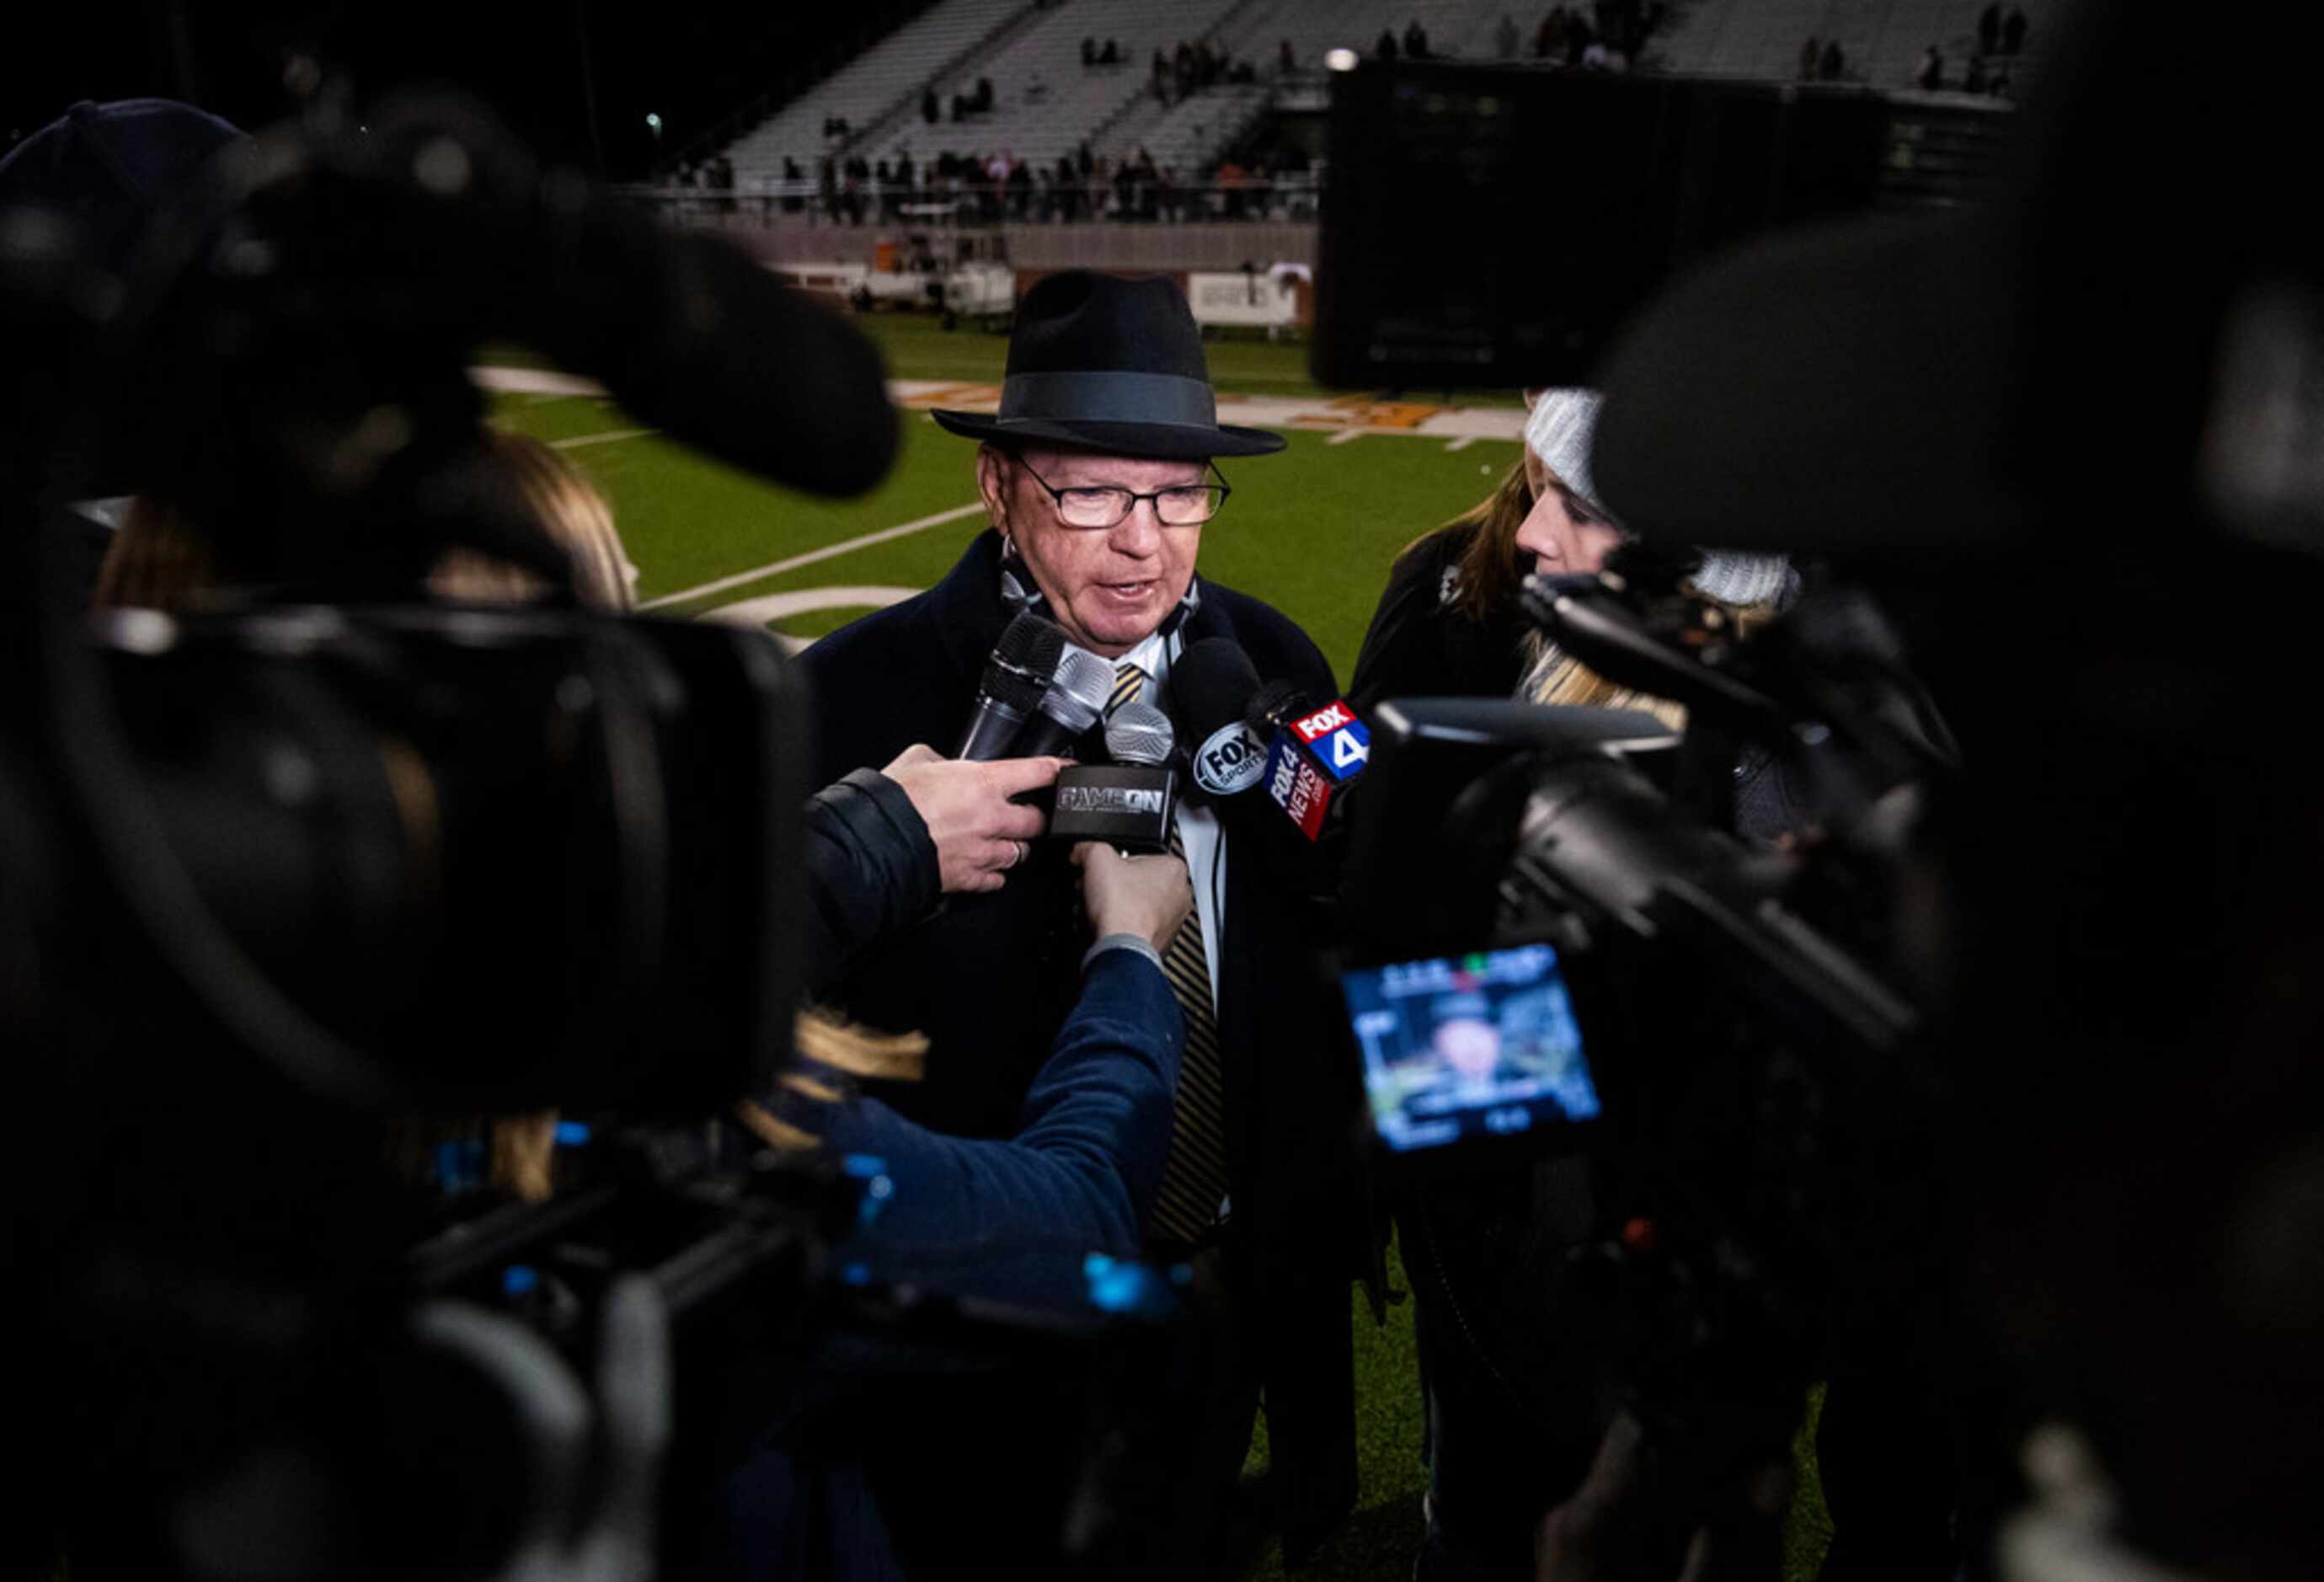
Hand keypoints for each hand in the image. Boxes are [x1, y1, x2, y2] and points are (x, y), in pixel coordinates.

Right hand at [881, 744, 1064, 893]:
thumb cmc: (893, 800)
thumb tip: (947, 766)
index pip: (1039, 772)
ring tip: (1000, 841)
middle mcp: (991, 818)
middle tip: (1026, 814)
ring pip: (1020, 853)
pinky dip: (994, 874)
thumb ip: (943, 761)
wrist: (874, 840)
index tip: (1068, 771)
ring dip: (1014, 847)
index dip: (1059, 770)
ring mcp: (983, 851)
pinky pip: (997, 880)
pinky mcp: (969, 878)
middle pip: (1038, 821)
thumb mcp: (918, 760)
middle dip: (1036, 818)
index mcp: (983, 783)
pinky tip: (985, 866)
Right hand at [1073, 842, 1191, 955]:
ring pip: (1140, 906)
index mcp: (1174, 868)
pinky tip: (1112, 926)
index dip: (1115, 862)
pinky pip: (1140, 928)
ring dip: (1121, 906)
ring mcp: (1173, 921)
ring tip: (1104, 909)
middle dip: (1118, 884)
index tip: (1103, 871)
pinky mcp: (1162, 942)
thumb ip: (1089, 847)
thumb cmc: (1121, 909)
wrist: (1121, 949)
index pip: (1140, 855)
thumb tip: (1081, 851)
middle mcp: (1180, 895)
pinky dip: (1126, 927)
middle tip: (1101, 889)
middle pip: (1140, 881)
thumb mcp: (1097, 857)